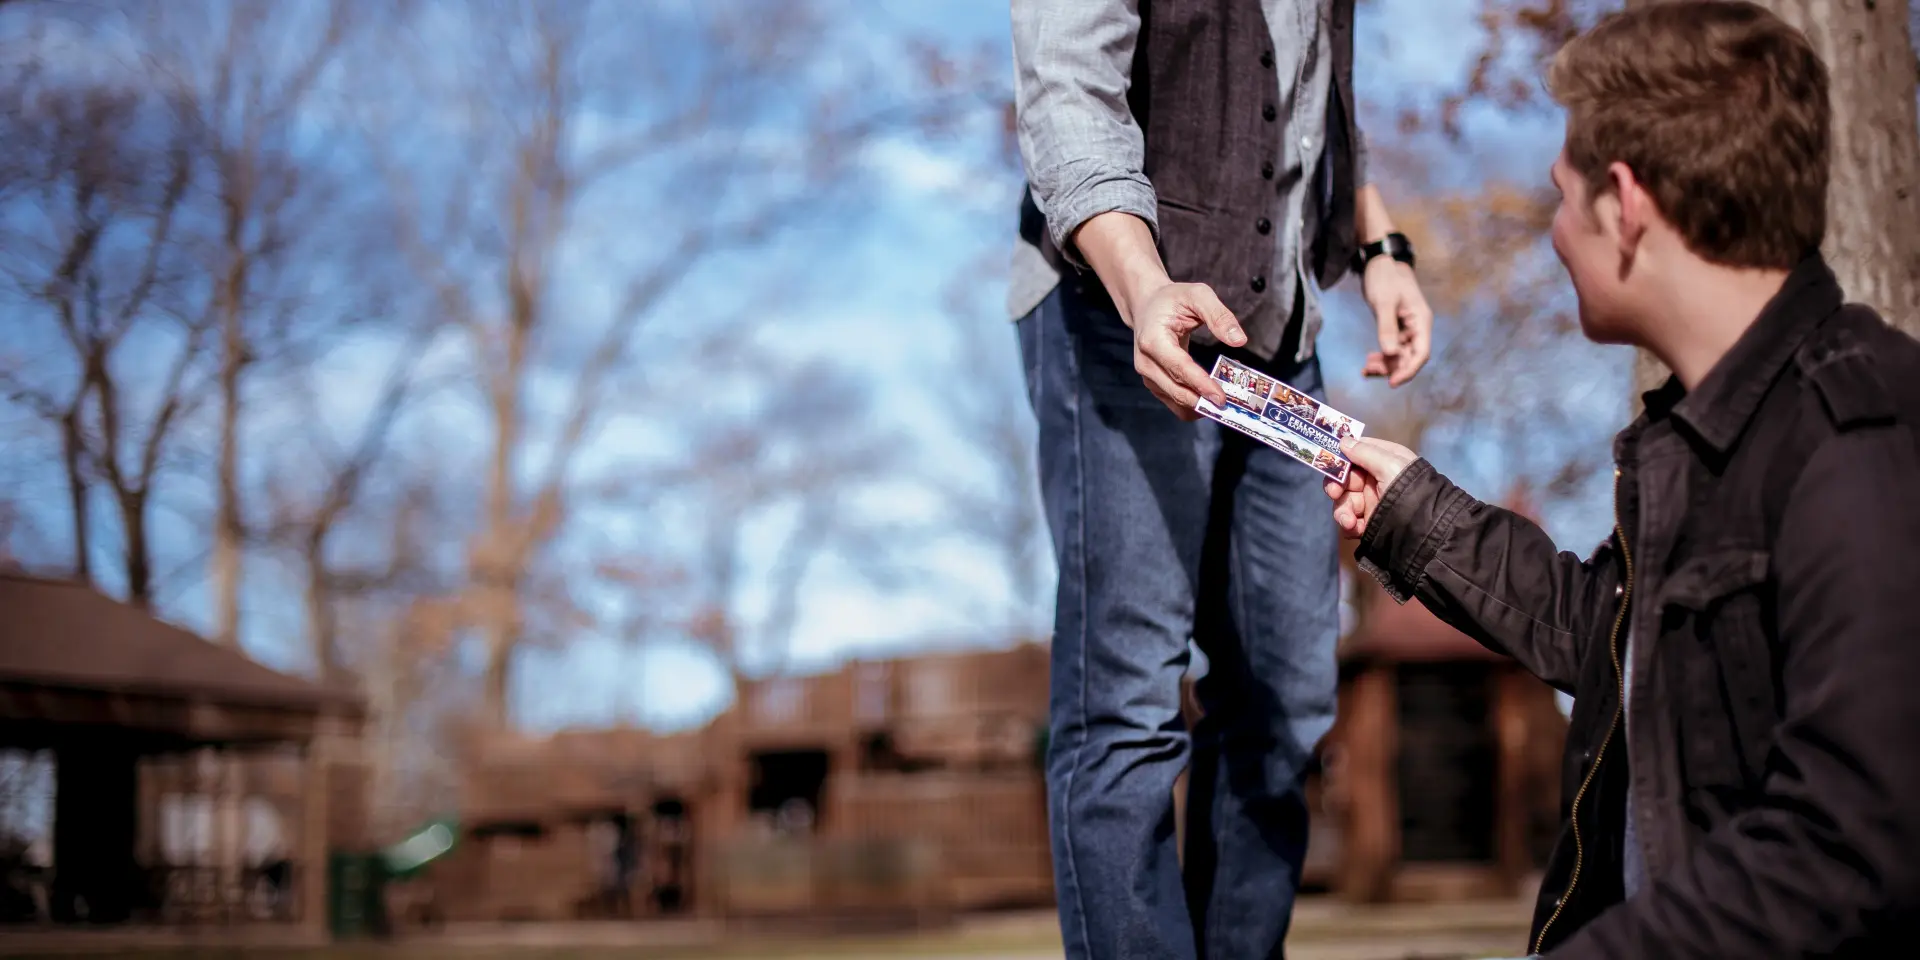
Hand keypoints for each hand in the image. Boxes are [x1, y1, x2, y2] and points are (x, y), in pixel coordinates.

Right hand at [1129, 281, 1245, 419]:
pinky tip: (1211, 395)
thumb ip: (1219, 315)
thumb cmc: (1172, 299)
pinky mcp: (1154, 384)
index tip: (1221, 398)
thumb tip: (1239, 340)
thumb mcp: (1198, 295)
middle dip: (1204, 401)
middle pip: (1177, 391)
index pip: (1179, 368)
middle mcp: (1146, 363)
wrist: (1146, 306)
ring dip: (1201, 405)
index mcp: (1153, 341)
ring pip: (1177, 403)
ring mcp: (1148, 376)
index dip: (1200, 385)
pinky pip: (1176, 403)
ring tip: (1226, 397)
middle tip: (1232, 404)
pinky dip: (1195, 403)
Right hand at [1323, 436, 1418, 538]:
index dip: (1340, 458)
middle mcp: (1376, 479)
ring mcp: (1372, 501)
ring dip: (1342, 511)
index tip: (1327, 462)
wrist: (1425, 529)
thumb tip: (1343, 440)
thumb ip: (1365, 452)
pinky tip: (1355, 529)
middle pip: (1344, 479)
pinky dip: (1349, 526)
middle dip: (1337, 487)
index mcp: (1384, 460)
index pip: (1355, 453)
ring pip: (1343, 502)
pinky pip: (1349, 521)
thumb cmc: (1408, 489)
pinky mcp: (1370, 522)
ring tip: (1349, 521)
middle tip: (1335, 493)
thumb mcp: (1390, 465)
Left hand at [1360, 257, 1432, 386]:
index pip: (1421, 353)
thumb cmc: (1385, 277)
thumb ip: (1386, 328)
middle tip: (1368, 372)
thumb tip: (1389, 353)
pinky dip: (1381, 357)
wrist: (1381, 261)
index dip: (1408, 370)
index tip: (1392, 382)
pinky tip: (1368, 362)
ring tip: (1365, 369)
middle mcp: (1417, 327)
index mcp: (1421, 321)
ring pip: (1399, 355)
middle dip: (1392, 368)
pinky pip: (1392, 348)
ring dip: (1385, 365)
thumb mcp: (1384, 302)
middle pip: (1409, 357)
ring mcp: (1407, 328)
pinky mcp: (1396, 327)